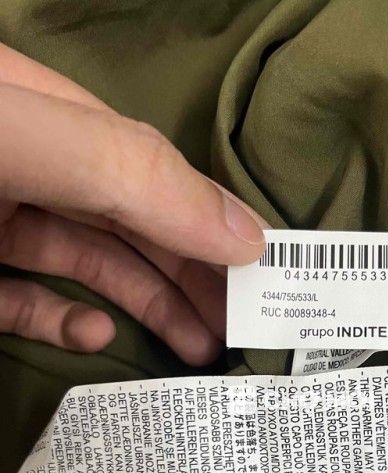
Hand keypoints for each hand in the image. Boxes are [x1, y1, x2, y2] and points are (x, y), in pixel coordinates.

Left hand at [0, 44, 265, 364]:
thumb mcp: (31, 142)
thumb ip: (133, 175)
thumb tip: (245, 236)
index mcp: (45, 112)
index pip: (147, 162)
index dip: (208, 213)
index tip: (264, 268)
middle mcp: (27, 167)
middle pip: (129, 220)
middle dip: (192, 273)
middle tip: (245, 324)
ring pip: (87, 264)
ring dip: (148, 306)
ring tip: (201, 348)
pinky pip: (26, 305)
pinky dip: (64, 324)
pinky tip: (97, 336)